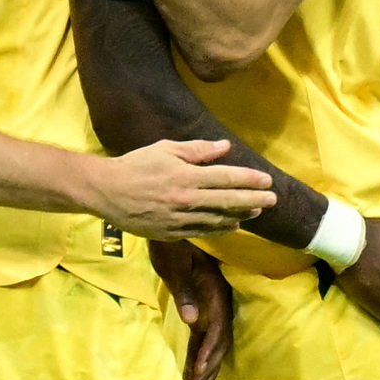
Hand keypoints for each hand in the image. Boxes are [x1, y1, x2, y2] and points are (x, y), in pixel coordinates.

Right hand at [88, 138, 276, 236]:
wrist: (106, 192)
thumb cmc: (136, 165)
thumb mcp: (165, 149)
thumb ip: (197, 150)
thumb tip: (224, 147)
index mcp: (186, 175)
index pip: (226, 178)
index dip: (249, 179)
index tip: (267, 180)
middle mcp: (187, 198)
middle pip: (228, 201)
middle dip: (254, 200)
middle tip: (273, 200)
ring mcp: (179, 218)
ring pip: (218, 219)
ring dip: (240, 215)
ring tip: (257, 212)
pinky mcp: (171, 232)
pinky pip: (202, 231)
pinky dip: (220, 228)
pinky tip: (232, 225)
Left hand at [152, 239, 234, 379]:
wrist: (170, 223)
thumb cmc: (170, 242)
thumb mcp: (173, 264)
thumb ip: (184, 292)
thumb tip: (193, 321)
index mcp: (214, 292)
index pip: (216, 330)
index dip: (209, 354)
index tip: (199, 375)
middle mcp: (217, 301)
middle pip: (218, 343)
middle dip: (209, 372)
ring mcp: (211, 305)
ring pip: (213, 344)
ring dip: (206, 370)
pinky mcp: (201, 306)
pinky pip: (203, 337)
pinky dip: (198, 356)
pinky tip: (193, 374)